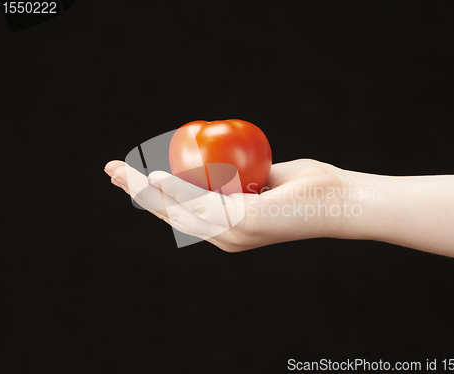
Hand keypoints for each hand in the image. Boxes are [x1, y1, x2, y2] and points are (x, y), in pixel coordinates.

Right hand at [104, 159, 348, 251]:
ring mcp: (232, 232)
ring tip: (120, 172)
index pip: (181, 212)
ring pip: (177, 209)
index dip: (152, 196)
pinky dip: (174, 188)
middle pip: (170, 213)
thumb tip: (223, 162)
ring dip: (145, 190)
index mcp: (228, 229)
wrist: (342, 201)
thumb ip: (240, 177)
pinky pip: (199, 202)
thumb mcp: (265, 179)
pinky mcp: (242, 221)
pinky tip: (153, 176)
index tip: (132, 177)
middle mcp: (225, 236)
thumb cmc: (308, 189)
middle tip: (111, 170)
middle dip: (137, 192)